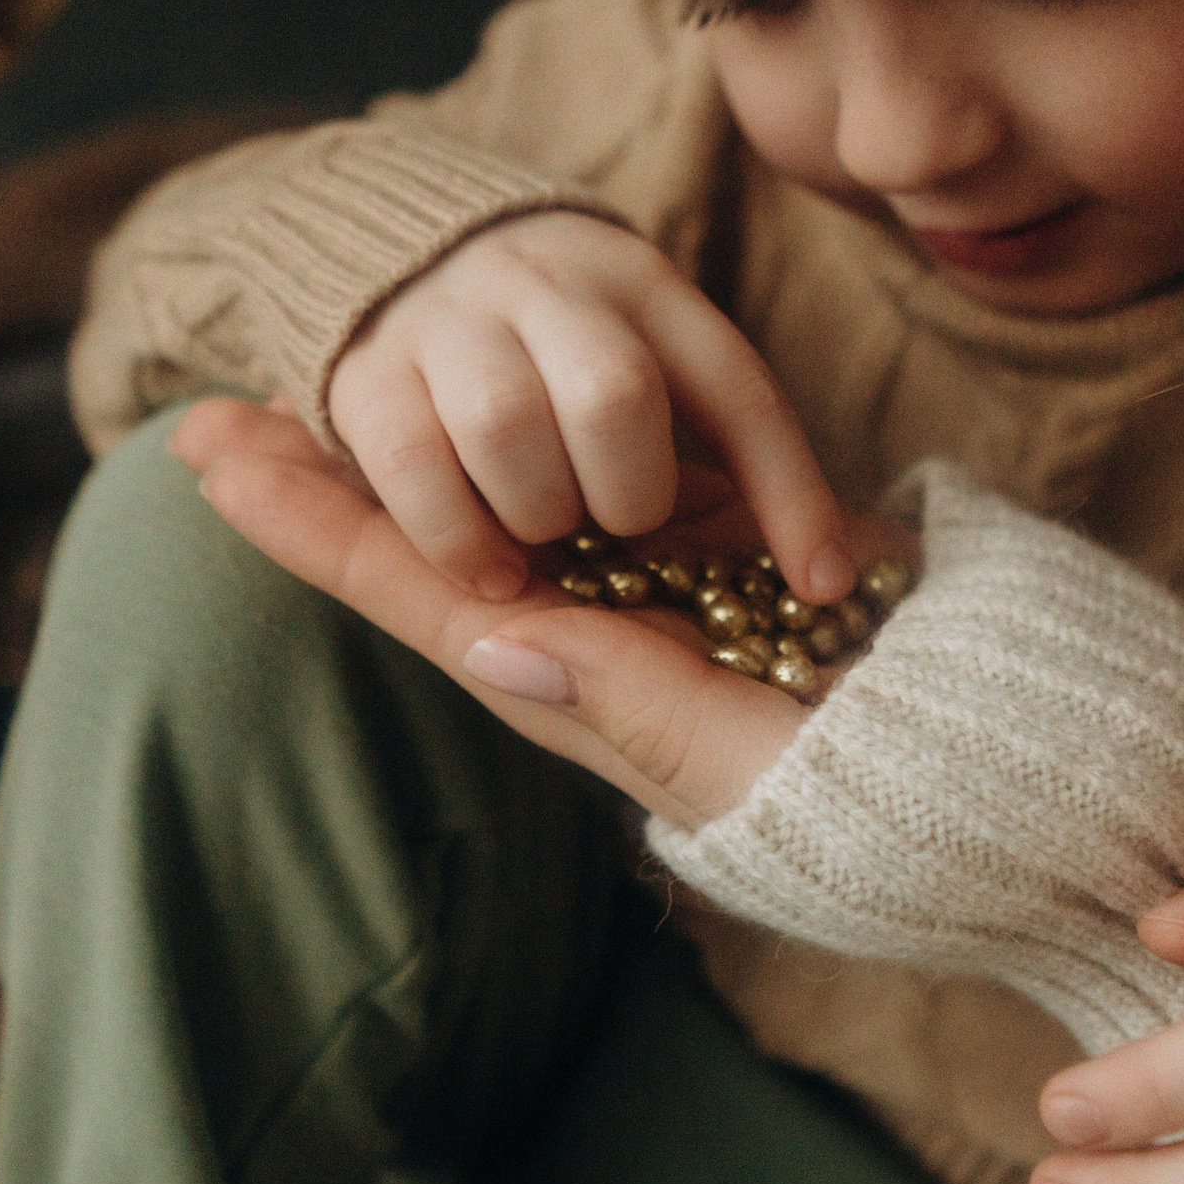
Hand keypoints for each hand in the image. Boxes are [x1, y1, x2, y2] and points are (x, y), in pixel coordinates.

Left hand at [176, 398, 902, 826]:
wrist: (974, 770)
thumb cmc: (856, 789)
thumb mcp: (737, 754)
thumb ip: (623, 695)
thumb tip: (491, 640)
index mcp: (565, 679)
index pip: (411, 588)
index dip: (309, 522)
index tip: (211, 456)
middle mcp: (577, 629)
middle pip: (421, 535)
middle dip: (319, 482)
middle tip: (209, 421)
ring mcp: (637, 587)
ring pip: (487, 500)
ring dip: (399, 448)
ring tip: (303, 394)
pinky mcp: (705, 546)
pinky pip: (585, 478)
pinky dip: (516, 433)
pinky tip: (472, 400)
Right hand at [326, 209, 852, 608]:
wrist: (386, 242)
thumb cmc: (549, 356)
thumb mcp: (645, 366)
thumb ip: (723, 459)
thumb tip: (840, 574)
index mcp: (648, 289)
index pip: (742, 393)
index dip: (793, 494)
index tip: (827, 588)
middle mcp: (552, 284)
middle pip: (615, 395)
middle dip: (627, 495)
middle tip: (614, 530)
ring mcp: (449, 319)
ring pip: (507, 427)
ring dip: (536, 515)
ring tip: (541, 542)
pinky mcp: (364, 369)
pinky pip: (411, 465)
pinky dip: (453, 538)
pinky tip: (484, 568)